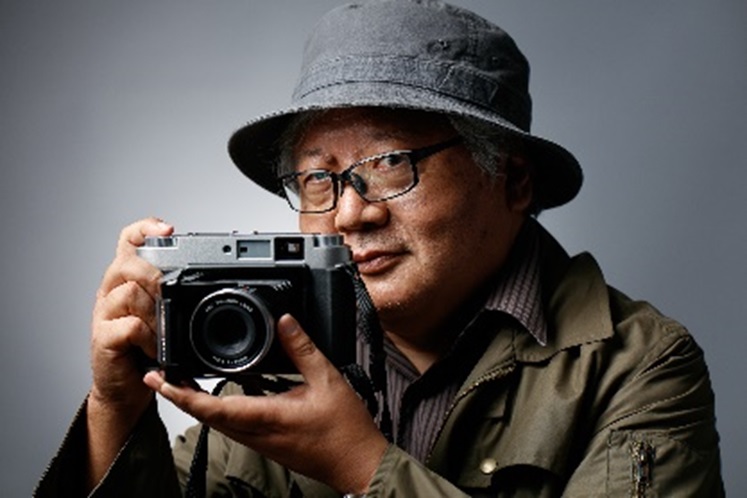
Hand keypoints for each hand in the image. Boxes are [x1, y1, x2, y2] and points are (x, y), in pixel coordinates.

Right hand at [86, 218, 172, 489]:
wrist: (124, 389)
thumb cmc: (146, 350)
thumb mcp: (165, 317)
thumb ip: (177, 296)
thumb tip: (216, 280)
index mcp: (128, 280)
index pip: (129, 241)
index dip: (145, 228)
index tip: (169, 229)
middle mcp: (112, 292)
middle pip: (127, 262)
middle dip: (155, 273)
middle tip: (170, 291)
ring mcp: (105, 315)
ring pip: (128, 292)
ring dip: (155, 310)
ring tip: (165, 328)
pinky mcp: (104, 339)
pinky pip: (127, 326)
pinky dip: (147, 336)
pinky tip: (154, 347)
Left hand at [144, 314, 388, 493]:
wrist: (358, 463)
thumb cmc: (345, 430)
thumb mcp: (327, 379)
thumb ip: (303, 348)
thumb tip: (285, 321)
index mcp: (267, 417)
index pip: (211, 407)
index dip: (180, 393)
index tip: (160, 379)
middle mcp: (257, 434)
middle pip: (205, 416)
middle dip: (178, 395)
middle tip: (160, 374)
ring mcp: (260, 442)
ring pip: (217, 423)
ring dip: (194, 403)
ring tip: (180, 382)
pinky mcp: (267, 445)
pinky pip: (233, 427)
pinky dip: (215, 410)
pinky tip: (219, 396)